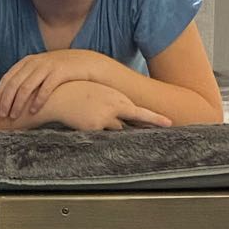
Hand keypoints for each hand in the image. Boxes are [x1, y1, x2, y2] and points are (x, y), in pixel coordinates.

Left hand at [0, 49, 110, 120]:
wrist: (87, 63)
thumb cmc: (62, 72)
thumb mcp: (42, 70)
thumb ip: (27, 78)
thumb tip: (10, 98)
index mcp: (28, 61)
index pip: (7, 78)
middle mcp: (35, 62)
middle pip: (14, 84)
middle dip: (6, 101)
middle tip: (2, 115)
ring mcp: (48, 66)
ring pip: (26, 87)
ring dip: (18, 103)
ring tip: (14, 116)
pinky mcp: (60, 72)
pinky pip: (45, 89)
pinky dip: (37, 101)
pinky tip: (33, 112)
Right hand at [25, 81, 171, 131]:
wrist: (59, 93)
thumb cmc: (77, 92)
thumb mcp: (98, 94)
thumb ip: (111, 105)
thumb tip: (120, 119)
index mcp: (117, 97)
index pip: (139, 111)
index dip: (155, 118)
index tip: (169, 122)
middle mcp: (115, 107)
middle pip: (136, 122)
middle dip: (149, 126)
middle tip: (167, 127)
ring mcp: (106, 117)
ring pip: (117, 130)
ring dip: (114, 129)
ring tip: (106, 122)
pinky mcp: (95, 126)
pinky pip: (100, 136)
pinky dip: (96, 132)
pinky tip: (86, 122)